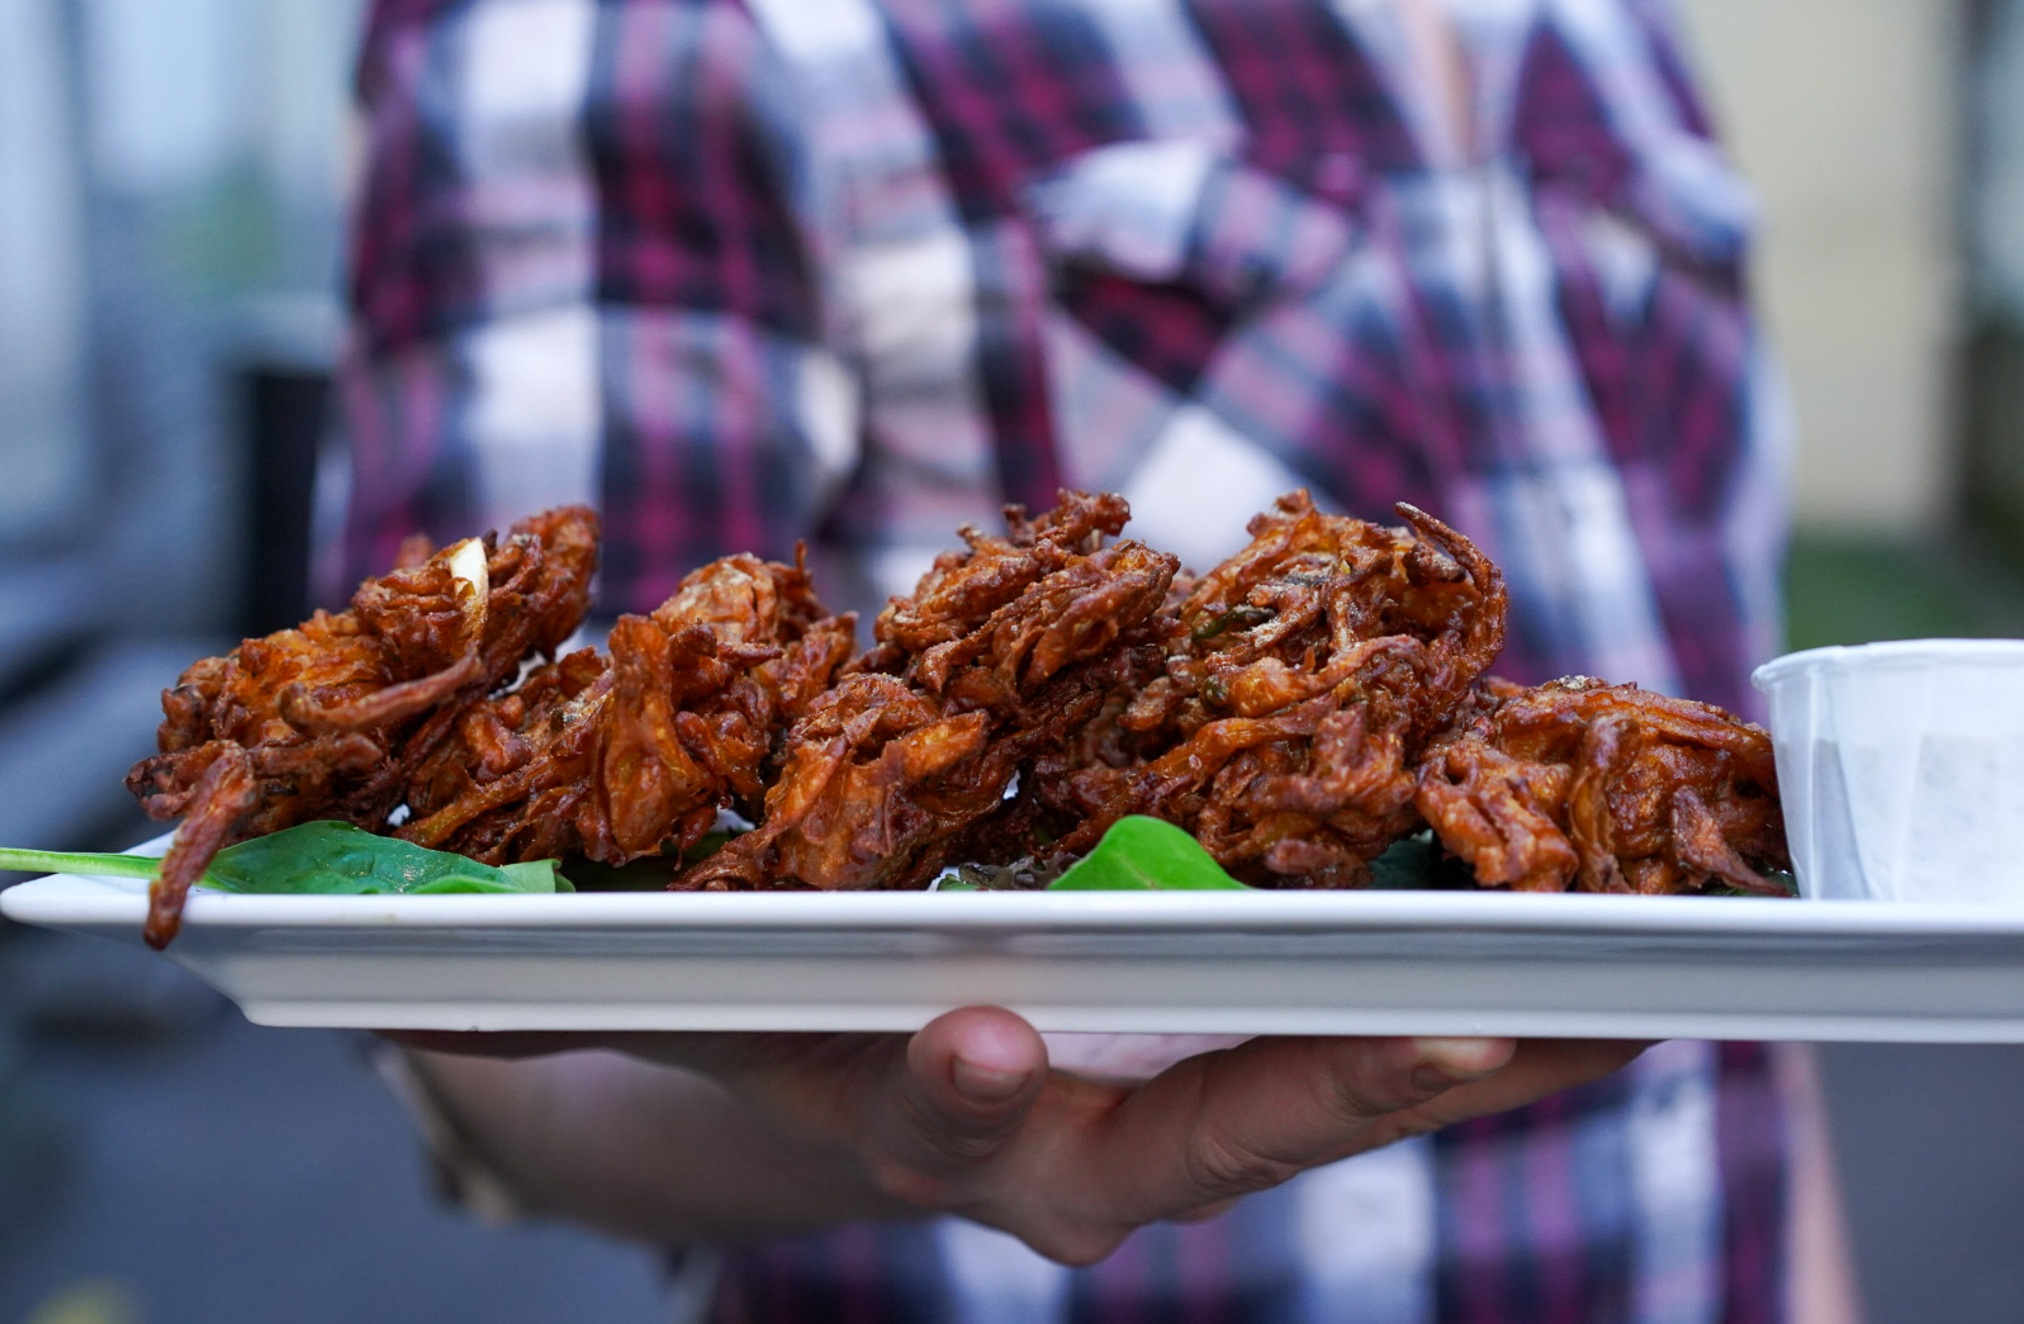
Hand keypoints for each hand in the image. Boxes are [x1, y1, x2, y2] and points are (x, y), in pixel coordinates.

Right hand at [403, 1013, 1646, 1264]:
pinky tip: (1598, 916)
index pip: (955, 1123)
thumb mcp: (664, 1007)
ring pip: (1346, 1078)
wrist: (867, 1047)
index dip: (964, 1089)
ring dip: (1485, 1037)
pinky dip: (1490, 975)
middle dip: (1341, 1089)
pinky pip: (1388, 1007)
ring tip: (1636, 976)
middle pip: (1219, 1128)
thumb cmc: (765, 1020)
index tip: (980, 1038)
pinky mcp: (1258, 1018)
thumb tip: (415, 992)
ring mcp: (1191, 1081)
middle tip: (1468, 1035)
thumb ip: (553, 1008)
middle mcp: (1083, 1133)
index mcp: (935, 1126)